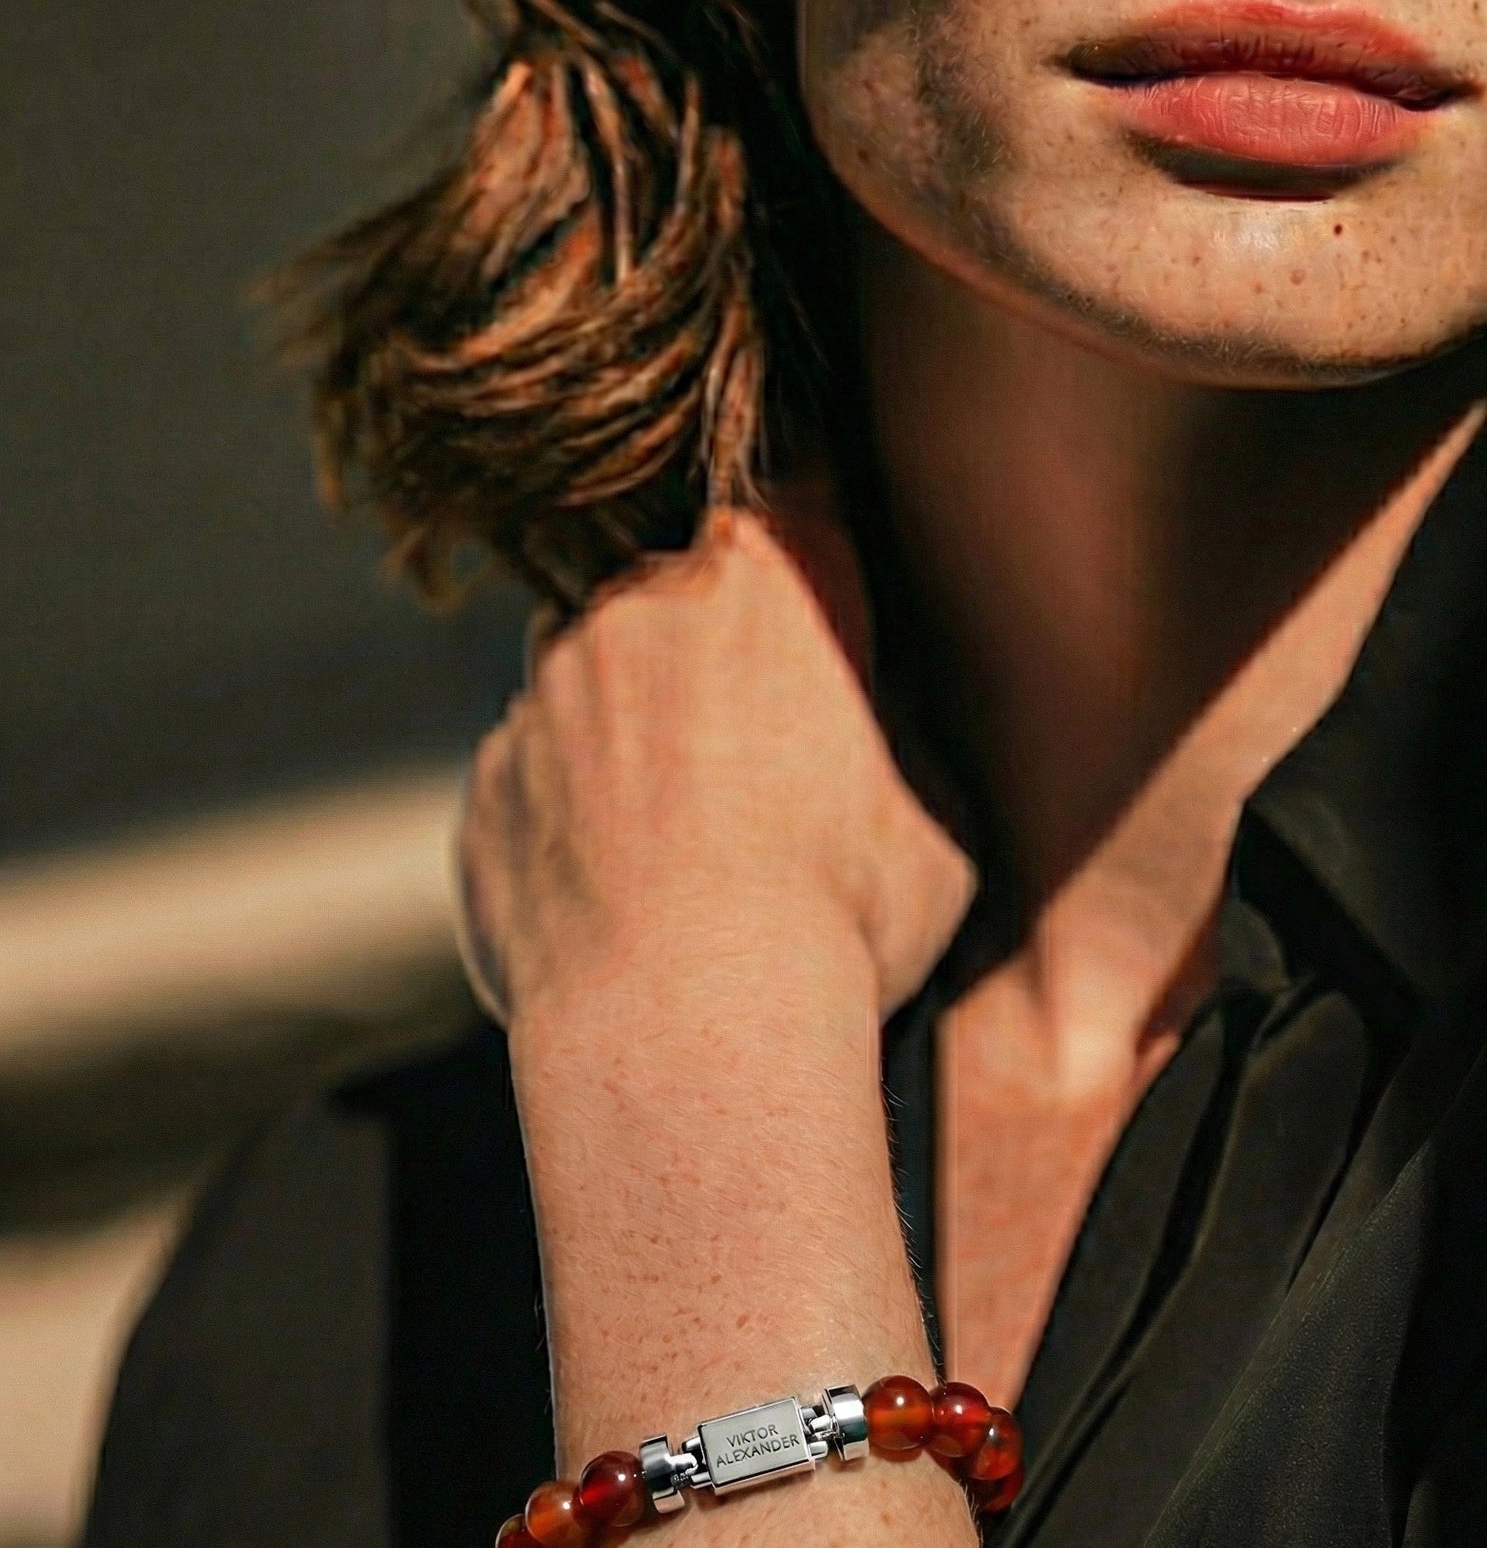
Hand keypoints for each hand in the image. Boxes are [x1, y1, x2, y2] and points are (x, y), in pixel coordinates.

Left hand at [456, 503, 976, 1036]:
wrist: (688, 1027)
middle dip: (709, 667)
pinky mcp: (489, 786)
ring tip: (686, 854)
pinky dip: (570, 826)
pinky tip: (622, 908)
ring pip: (588, 684)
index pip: (793, 520)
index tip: (824, 651)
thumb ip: (898, 745)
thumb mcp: (937, 819)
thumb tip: (876, 736)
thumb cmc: (841, 915)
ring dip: (626, 738)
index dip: (811, 592)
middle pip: (676, 601)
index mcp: (765, 582)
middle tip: (760, 778)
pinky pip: (534, 784)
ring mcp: (546, 694)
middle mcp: (638, 607)